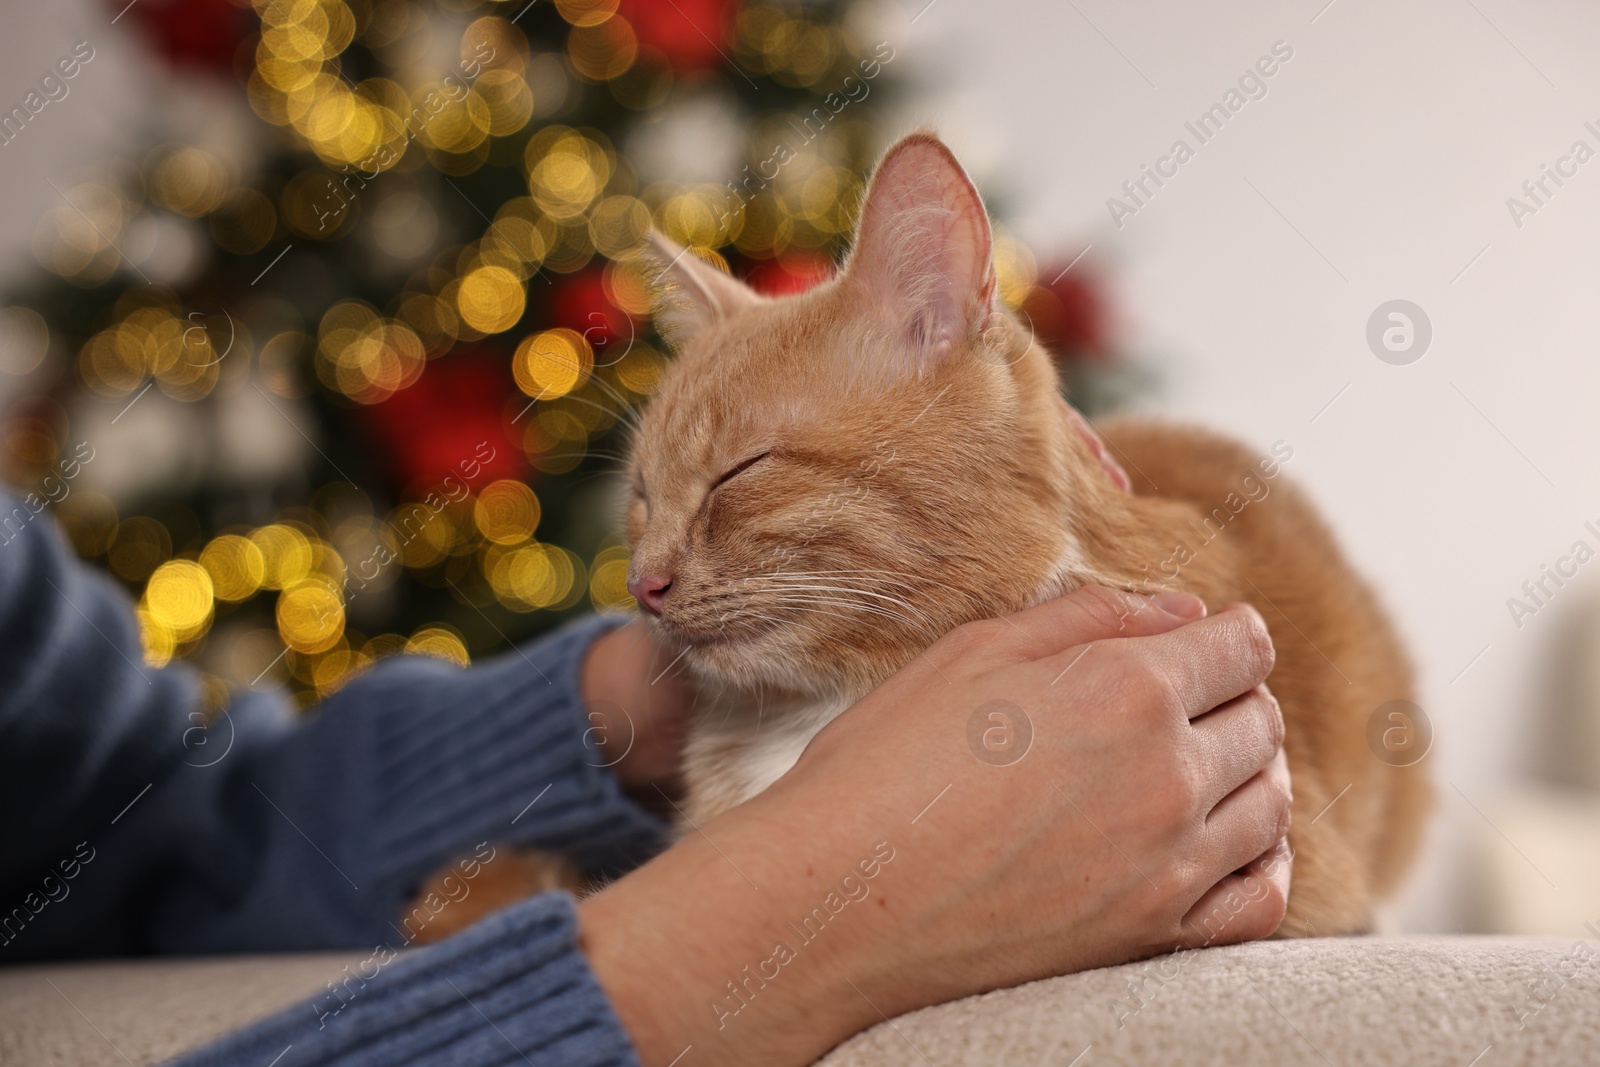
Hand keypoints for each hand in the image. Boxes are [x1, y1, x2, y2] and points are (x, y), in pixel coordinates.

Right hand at [578, 587, 1290, 1066]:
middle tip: (1187, 701)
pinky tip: (1229, 846)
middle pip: (1262, 720)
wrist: (837, 900)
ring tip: (1204, 766)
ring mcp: (1169, 863)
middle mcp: (1167, 773)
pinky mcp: (1155, 936)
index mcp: (1126, 686)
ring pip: (1271, 804)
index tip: (1204, 642)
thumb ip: (1086, 618)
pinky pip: (1260, 899)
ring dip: (1251, 773)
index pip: (1242, 646)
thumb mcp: (971, 653)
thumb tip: (1182, 611)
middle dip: (1234, 698)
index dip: (1228, 634)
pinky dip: (1262, 863)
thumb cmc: (885, 764)